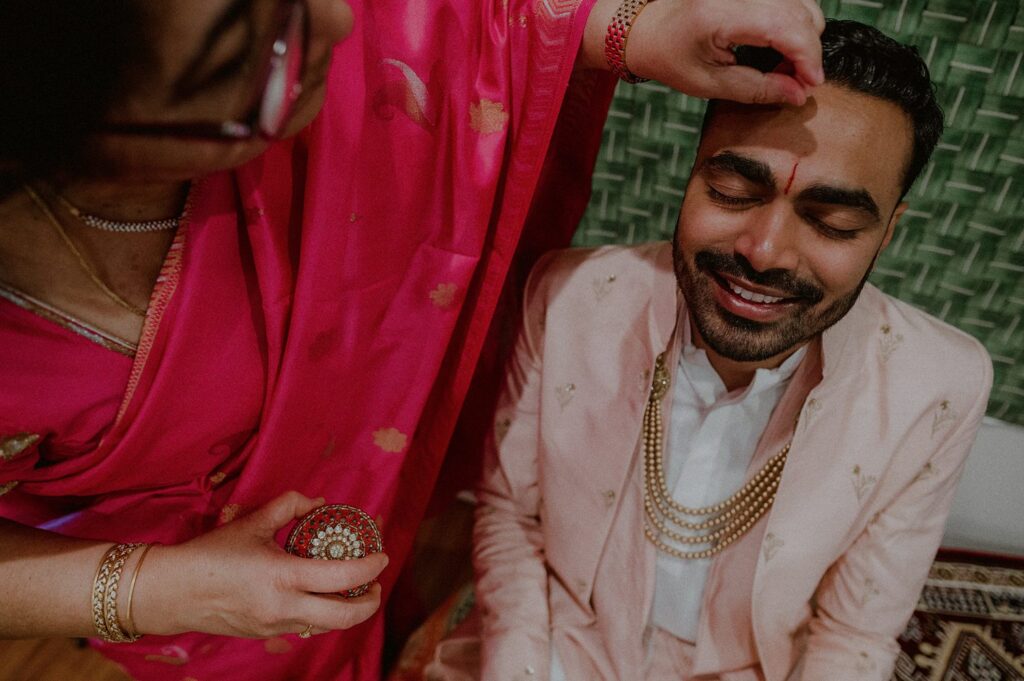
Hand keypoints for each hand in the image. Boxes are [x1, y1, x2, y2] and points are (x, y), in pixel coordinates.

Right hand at [132, 491, 387, 637]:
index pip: (341, 578)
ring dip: (345, 611)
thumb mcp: (252, 522)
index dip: (369, 568)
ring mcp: (274, 626)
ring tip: (352, 590)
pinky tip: (319, 597)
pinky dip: (320, 614)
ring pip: (325, 626)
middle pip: (343, 618)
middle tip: (375, 586)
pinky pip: (304, 627)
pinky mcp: (265, 635)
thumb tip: (319, 503)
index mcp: (282, 576)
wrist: (171, 592)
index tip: (382, 557)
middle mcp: (283, 607)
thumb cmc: (210, 554)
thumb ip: (290, 507)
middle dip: (368, 604)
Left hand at [585, 0, 825, 104]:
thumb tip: (800, 95)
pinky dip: (795, 26)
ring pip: (802, 4)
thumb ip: (757, 90)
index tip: (812, 84)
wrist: (649, 30)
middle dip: (808, 50)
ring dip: (804, 38)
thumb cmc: (672, 59)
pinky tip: (781, 49)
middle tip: (797, 83)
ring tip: (785, 68)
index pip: (783, 25)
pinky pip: (790, 1)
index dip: (807, 55)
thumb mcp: (709, 85)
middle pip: (799, 12)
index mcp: (719, 14)